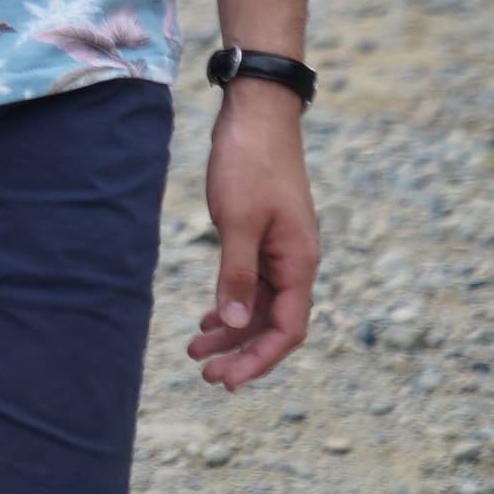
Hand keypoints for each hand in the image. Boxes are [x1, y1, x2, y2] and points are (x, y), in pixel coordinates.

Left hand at [186, 83, 318, 387]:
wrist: (258, 113)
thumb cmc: (249, 163)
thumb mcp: (237, 221)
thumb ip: (236, 274)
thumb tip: (236, 323)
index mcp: (299, 263)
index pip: (287, 330)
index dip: (258, 359)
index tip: (226, 380)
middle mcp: (296, 262)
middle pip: (273, 324)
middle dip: (240, 352)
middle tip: (204, 374)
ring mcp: (282, 249)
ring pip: (260, 305)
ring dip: (231, 329)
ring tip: (195, 351)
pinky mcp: (266, 236)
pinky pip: (253, 283)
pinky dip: (232, 302)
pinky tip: (208, 317)